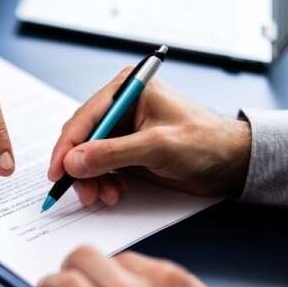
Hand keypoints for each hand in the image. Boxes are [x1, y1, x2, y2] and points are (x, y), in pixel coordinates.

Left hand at [27, 247, 271, 286]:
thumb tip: (140, 273)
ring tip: (46, 286)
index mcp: (166, 280)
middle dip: (72, 261)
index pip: (119, 256)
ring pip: (66, 286)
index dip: (106, 264)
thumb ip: (173, 284)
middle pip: (85, 260)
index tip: (99, 271)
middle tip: (66, 269)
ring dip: (51, 282)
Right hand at [48, 67, 251, 205]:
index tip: (56, 172)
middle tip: (84, 192)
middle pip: (82, 139)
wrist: (231, 164)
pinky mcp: (127, 151)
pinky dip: (102, 183)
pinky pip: (102, 168)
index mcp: (127, 90)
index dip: (67, 147)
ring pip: (89, 157)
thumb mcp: (156, 146)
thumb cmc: (204, 143)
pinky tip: (113, 194)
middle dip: (80, 168)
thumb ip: (112, 153)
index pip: (85, 118)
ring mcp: (122, 131)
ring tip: (104, 196)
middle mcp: (121, 107)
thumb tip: (72, 162)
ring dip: (91, 180)